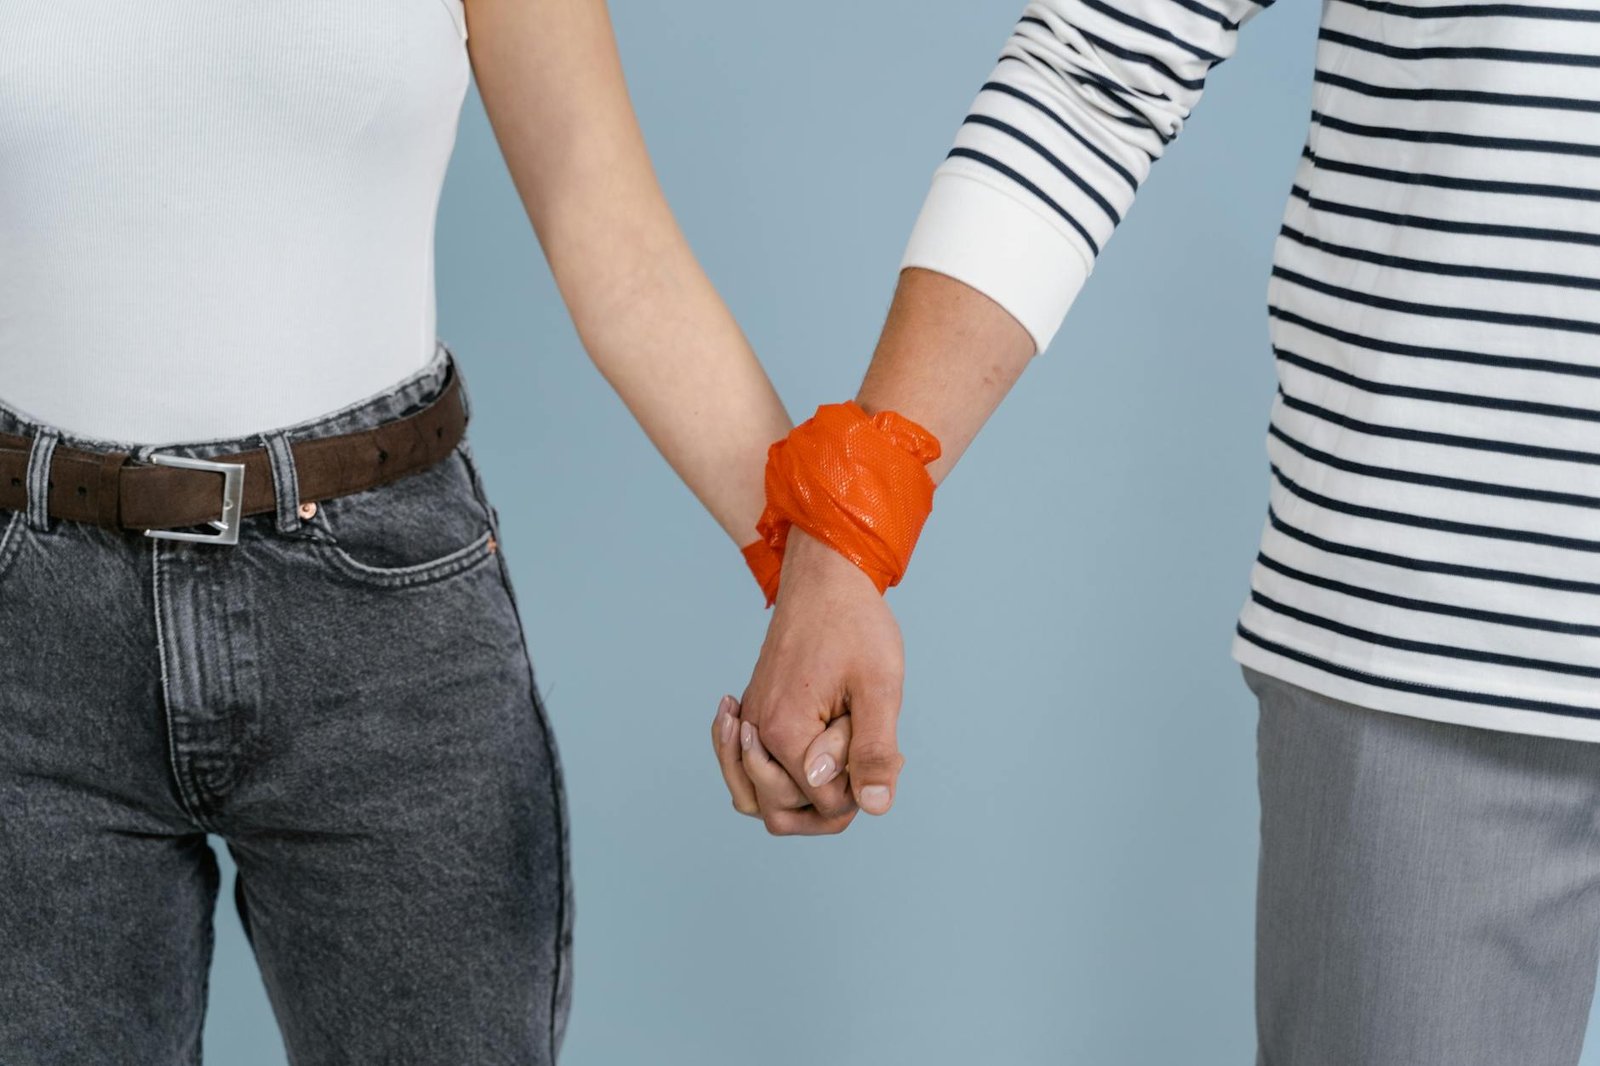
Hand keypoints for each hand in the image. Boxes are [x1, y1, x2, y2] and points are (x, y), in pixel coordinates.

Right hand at [712, 529, 906, 834]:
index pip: (825, 805)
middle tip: (867, 742)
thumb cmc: (855, 625)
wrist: (824, 577)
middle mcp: (756, 732)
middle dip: (832, 795)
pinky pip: (749, 766)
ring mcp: (749, 721)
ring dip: (800, 793)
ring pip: (759, 797)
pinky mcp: (752, 710)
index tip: (886, 748)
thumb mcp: (879, 686)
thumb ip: (873, 750)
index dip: (863, 790)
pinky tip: (815, 748)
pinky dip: (775, 772)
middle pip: (784, 810)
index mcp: (785, 734)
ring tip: (842, 750)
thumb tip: (873, 807)